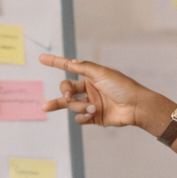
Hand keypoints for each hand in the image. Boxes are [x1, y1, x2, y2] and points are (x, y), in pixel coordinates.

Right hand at [39, 54, 173, 134]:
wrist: (135, 107)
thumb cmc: (122, 86)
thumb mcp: (102, 72)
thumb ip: (83, 67)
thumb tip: (69, 61)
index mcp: (91, 76)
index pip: (69, 67)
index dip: (55, 62)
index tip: (41, 58)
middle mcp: (89, 89)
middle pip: (66, 89)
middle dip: (64, 93)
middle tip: (68, 97)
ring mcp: (90, 104)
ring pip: (71, 105)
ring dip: (78, 107)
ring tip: (90, 108)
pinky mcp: (93, 118)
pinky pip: (79, 119)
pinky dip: (82, 117)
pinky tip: (92, 115)